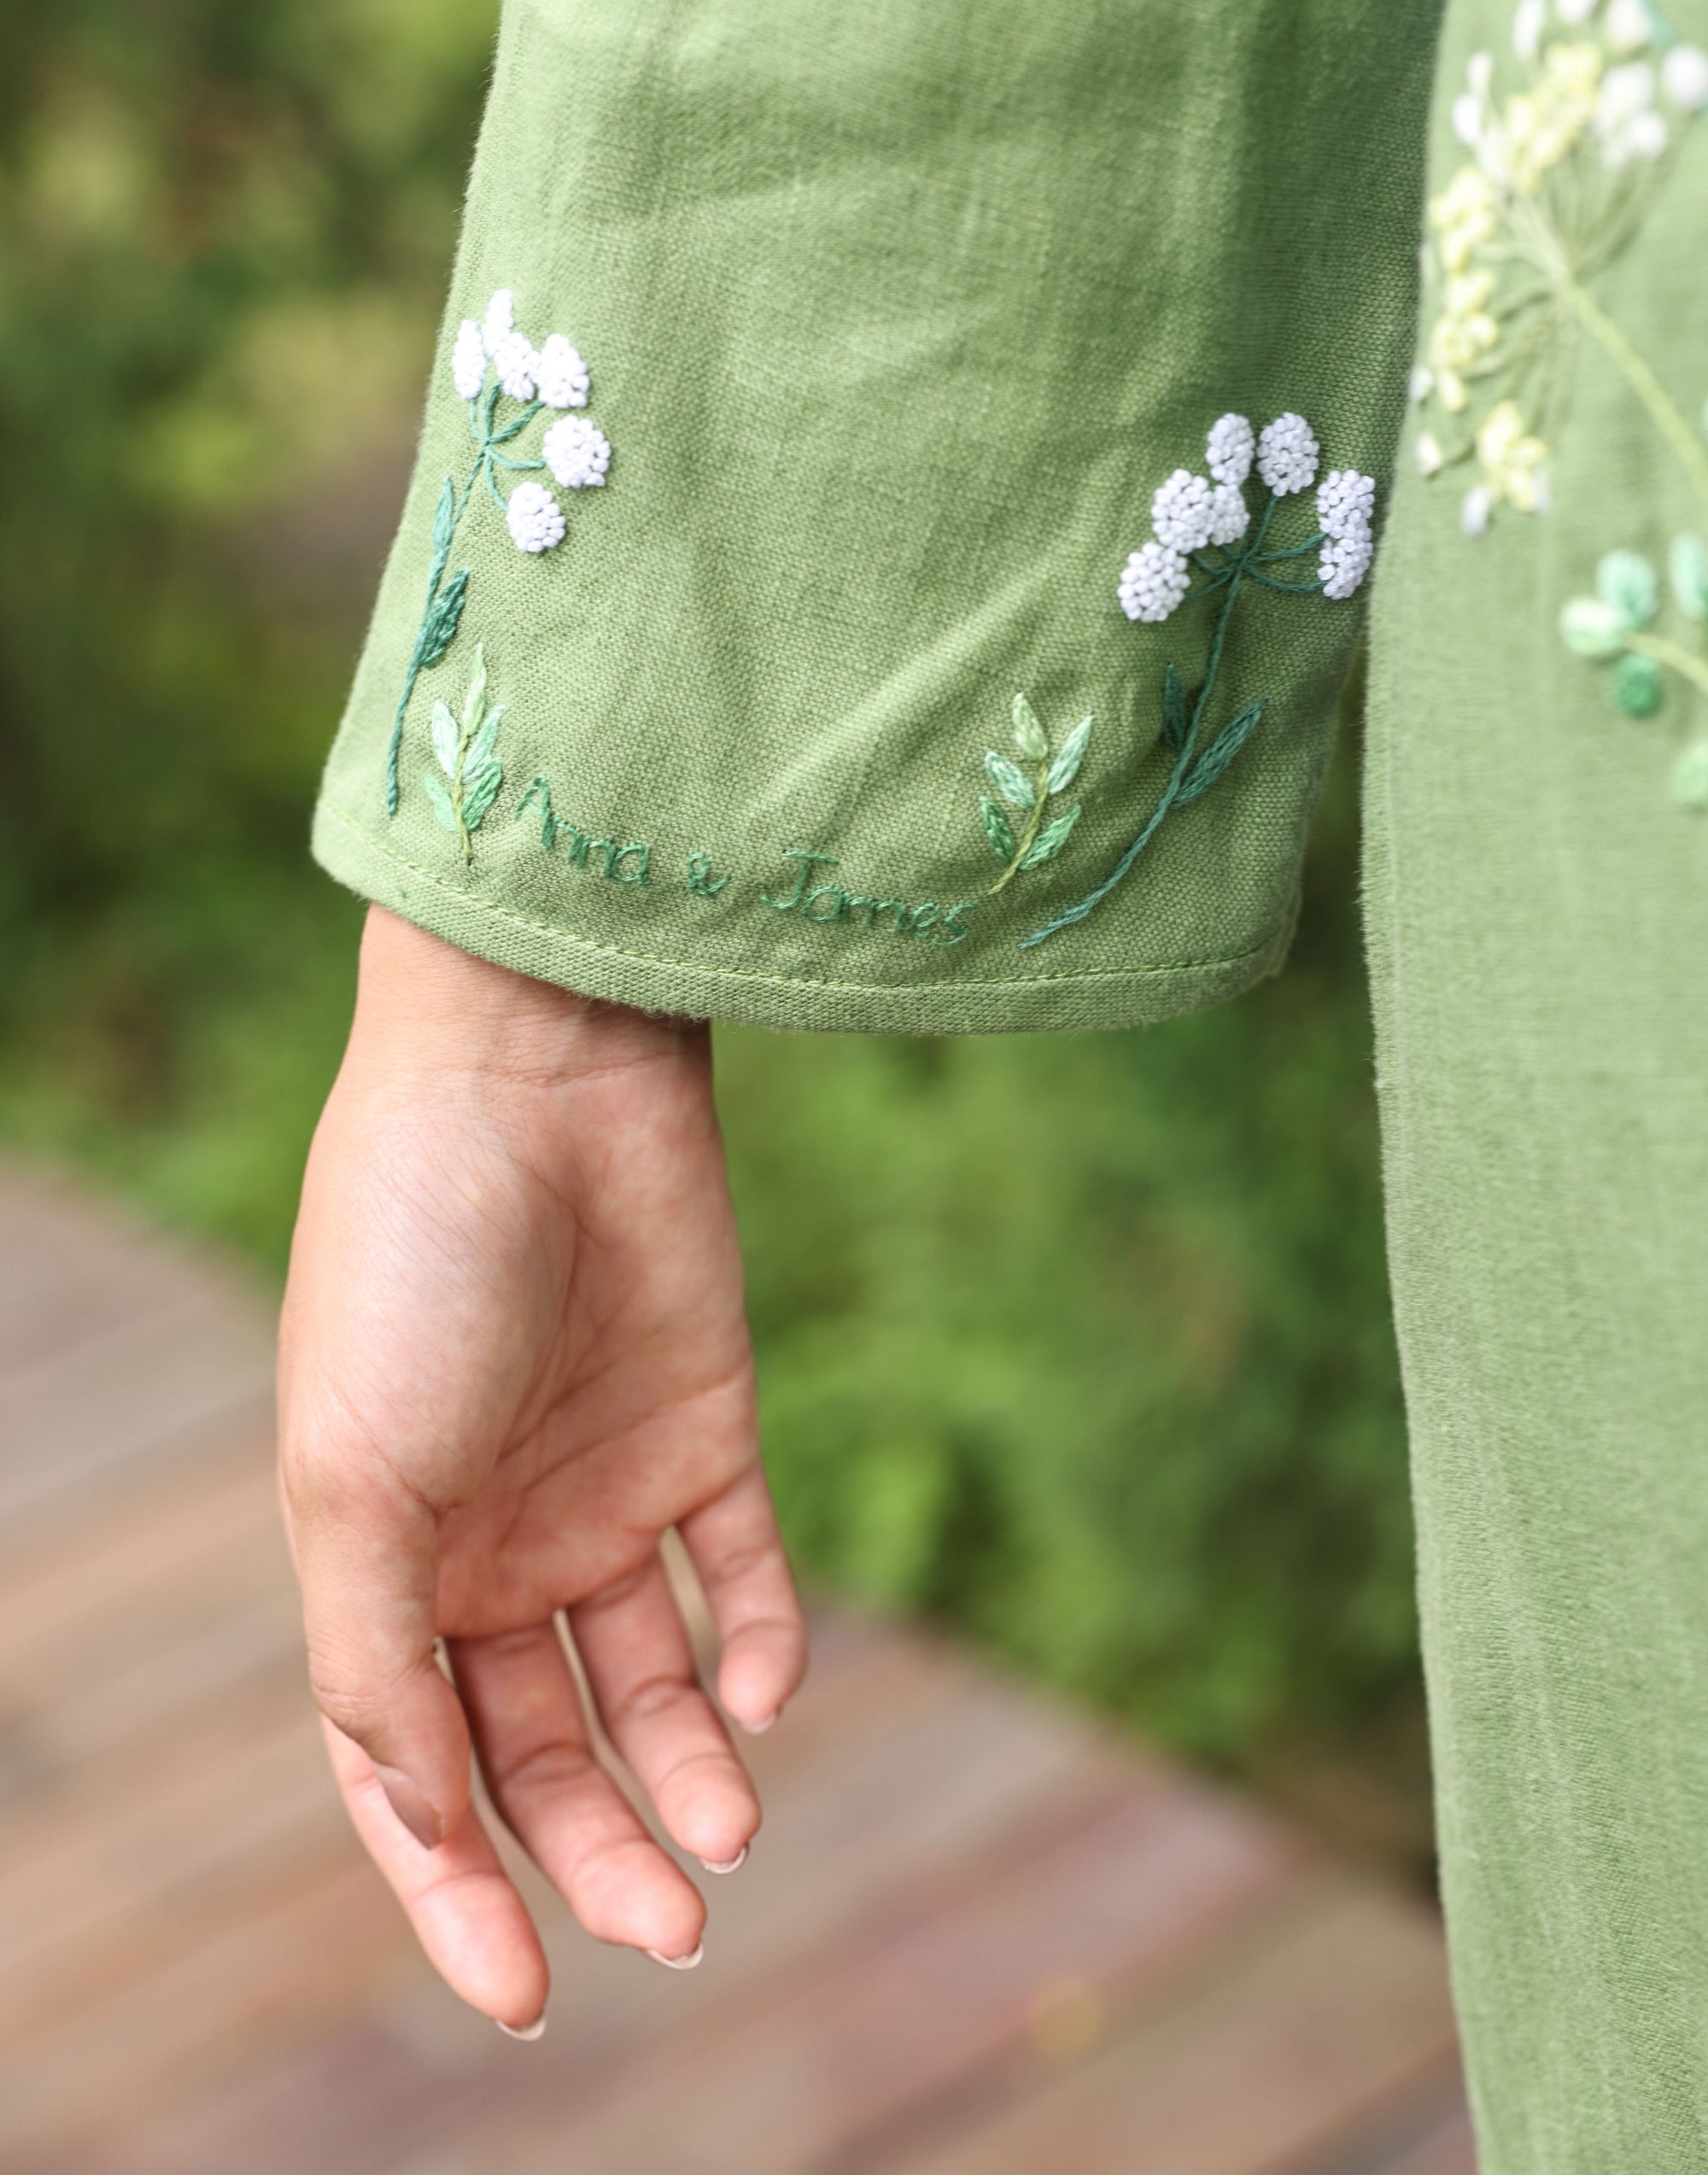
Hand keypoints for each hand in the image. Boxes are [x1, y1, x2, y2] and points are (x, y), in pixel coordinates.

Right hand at [277, 906, 805, 2033]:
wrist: (535, 1077)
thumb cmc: (411, 1264)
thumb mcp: (352, 1475)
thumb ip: (376, 1656)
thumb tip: (427, 1826)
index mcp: (383, 1562)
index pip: (416, 1771)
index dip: (457, 1889)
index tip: (523, 1997)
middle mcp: (493, 1541)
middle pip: (547, 1744)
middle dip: (600, 1846)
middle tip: (673, 1928)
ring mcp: (602, 1486)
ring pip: (652, 1678)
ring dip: (692, 1764)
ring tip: (729, 1831)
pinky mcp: (705, 1427)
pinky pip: (743, 1567)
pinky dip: (762, 1640)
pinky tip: (770, 1688)